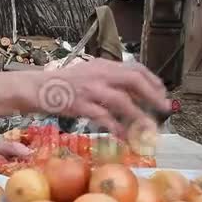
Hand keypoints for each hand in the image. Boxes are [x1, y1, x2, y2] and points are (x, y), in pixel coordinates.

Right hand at [32, 58, 170, 136]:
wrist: (37, 88)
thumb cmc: (63, 84)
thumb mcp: (87, 74)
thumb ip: (107, 80)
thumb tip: (130, 93)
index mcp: (103, 65)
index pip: (135, 68)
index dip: (152, 80)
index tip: (162, 93)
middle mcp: (99, 74)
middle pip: (133, 80)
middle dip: (152, 95)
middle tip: (164, 108)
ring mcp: (90, 89)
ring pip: (121, 100)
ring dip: (138, 115)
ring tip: (149, 128)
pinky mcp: (80, 104)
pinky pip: (103, 117)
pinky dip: (115, 127)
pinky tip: (123, 136)